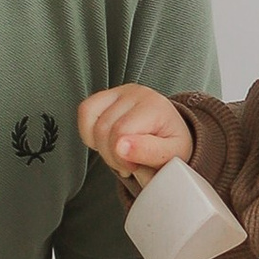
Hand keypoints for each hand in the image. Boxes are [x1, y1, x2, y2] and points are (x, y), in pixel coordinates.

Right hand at [77, 85, 193, 183]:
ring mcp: (121, 92)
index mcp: (155, 107)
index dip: (121, 158)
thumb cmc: (172, 144)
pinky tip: (106, 142)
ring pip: (90, 117)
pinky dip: (89, 132)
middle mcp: (137, 94)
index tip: (133, 167)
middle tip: (126, 164)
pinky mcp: (108, 95)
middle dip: (110, 155)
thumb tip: (120, 147)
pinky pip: (85, 110)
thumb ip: (149, 152)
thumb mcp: (172, 155)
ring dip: (99, 144)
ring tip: (117, 153)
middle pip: (103, 128)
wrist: (172, 132)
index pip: (120, 132)